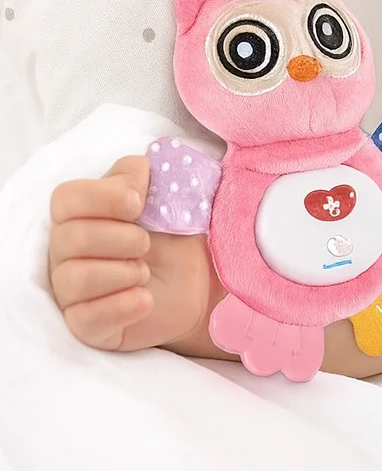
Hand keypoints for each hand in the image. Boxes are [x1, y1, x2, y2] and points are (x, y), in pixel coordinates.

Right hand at [48, 155, 216, 353]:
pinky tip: (145, 299)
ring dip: (123, 273)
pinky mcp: (85, 326)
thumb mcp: (167, 194)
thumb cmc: (172, 233)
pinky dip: (123, 306)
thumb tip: (137, 176)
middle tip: (146, 244)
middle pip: (70, 238)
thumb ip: (147, 176)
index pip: (65, 198)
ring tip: (144, 273)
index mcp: (82, 213)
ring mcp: (71, 290)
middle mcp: (66, 251)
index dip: (104, 197)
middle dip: (121, 238)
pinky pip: (86, 319)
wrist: (195, 281)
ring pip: (73, 279)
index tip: (138, 204)